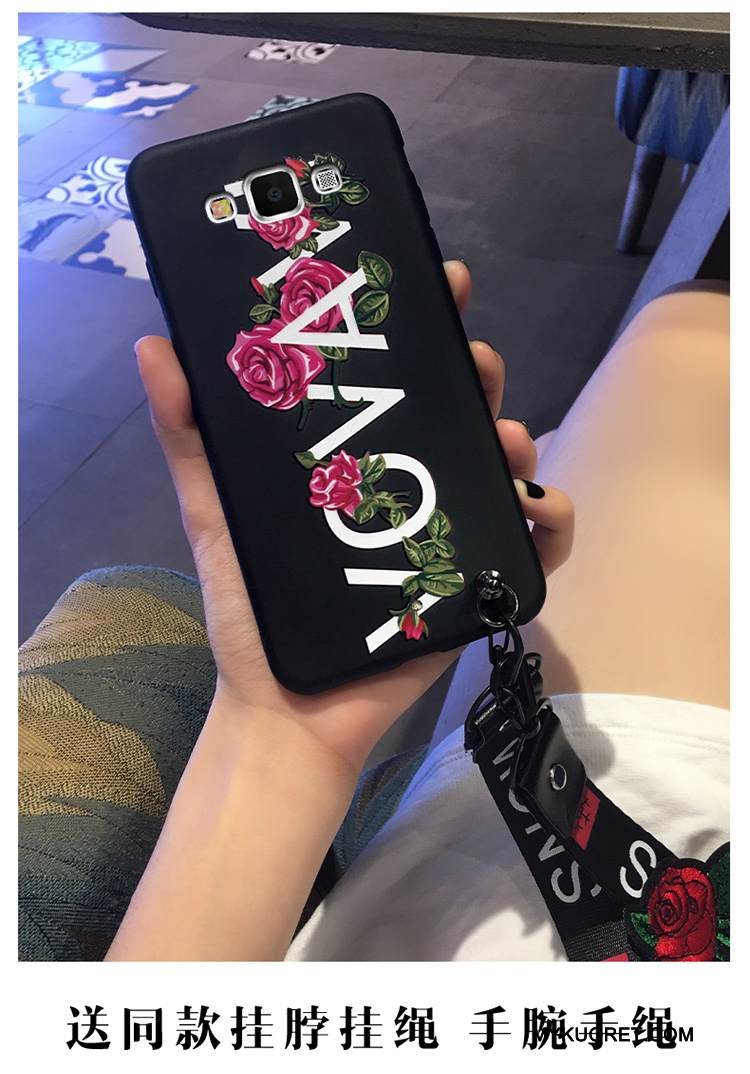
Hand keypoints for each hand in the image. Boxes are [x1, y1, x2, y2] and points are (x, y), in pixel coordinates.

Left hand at [136, 261, 572, 774]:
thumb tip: (153, 345)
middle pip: (461, 408)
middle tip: (473, 363)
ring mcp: (451, 530)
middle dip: (479, 372)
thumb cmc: (254, 610)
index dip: (425, 323)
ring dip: (518, 439)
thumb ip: (186, 436)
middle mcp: (410, 481)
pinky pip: (538, 543)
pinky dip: (555, 520)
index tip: (438, 283)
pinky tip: (537, 511)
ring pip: (507, 464)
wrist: (291, 707)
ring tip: (502, 445)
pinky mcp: (481, 583)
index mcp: (358, 457)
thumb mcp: (215, 513)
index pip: (398, 377)